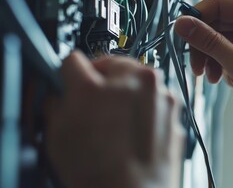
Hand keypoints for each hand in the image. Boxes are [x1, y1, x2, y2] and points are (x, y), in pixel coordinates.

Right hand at [45, 52, 183, 187]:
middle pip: (111, 63)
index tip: (70, 80)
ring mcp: (158, 92)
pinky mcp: (173, 107)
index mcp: (94, 85)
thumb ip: (57, 104)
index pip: (74, 60)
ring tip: (118, 121)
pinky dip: (145, 106)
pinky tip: (134, 128)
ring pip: (136, 78)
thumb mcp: (58, 136)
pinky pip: (154, 97)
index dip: (69, 73)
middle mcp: (132, 81)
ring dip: (126, 91)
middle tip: (96, 103)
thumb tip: (60, 95)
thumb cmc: (99, 174)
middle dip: (102, 80)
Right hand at [175, 0, 232, 132]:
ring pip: (218, 36)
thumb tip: (182, 24)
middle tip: (194, 65)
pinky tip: (218, 78)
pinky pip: (226, 48)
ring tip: (207, 76)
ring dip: (207, 55)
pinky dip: (217, 62)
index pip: (221, 3)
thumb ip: (209, 43)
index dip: (197, 16)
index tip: (180, 34)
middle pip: (217, 20)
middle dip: (202, 43)